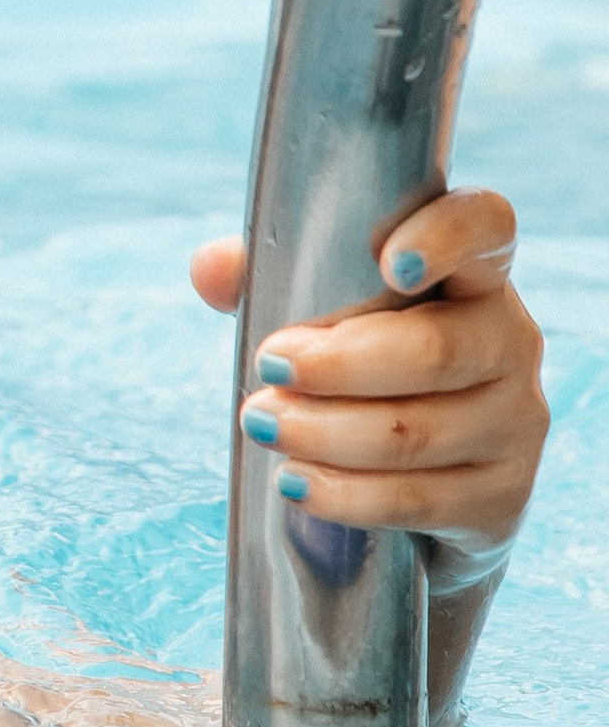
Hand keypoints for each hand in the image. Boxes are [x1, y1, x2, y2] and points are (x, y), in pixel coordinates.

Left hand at [190, 186, 545, 563]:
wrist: (423, 476)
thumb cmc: (363, 362)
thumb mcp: (320, 308)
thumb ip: (265, 271)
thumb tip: (211, 270)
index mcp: (474, 274)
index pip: (485, 228)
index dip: (447, 239)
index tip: (390, 262)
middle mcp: (511, 340)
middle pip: (437, 350)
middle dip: (340, 364)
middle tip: (269, 366)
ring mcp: (517, 420)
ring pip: (418, 432)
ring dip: (327, 433)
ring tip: (261, 423)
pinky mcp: (504, 493)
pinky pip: (421, 498)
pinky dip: (349, 495)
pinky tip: (297, 483)